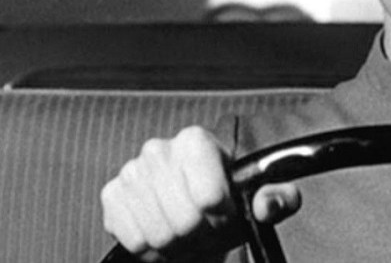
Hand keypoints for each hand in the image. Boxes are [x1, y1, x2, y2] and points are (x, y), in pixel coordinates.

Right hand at [100, 126, 300, 261]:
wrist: (193, 206)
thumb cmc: (228, 199)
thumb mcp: (260, 196)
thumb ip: (279, 197)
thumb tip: (268, 204)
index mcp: (195, 141)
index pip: (210, 198)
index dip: (224, 218)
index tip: (227, 216)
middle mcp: (158, 149)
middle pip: (185, 221)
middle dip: (200, 235)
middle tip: (206, 230)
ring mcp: (131, 172)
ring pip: (159, 234)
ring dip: (177, 245)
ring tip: (187, 234)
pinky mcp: (112, 196)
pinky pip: (133, 240)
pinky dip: (151, 249)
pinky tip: (163, 235)